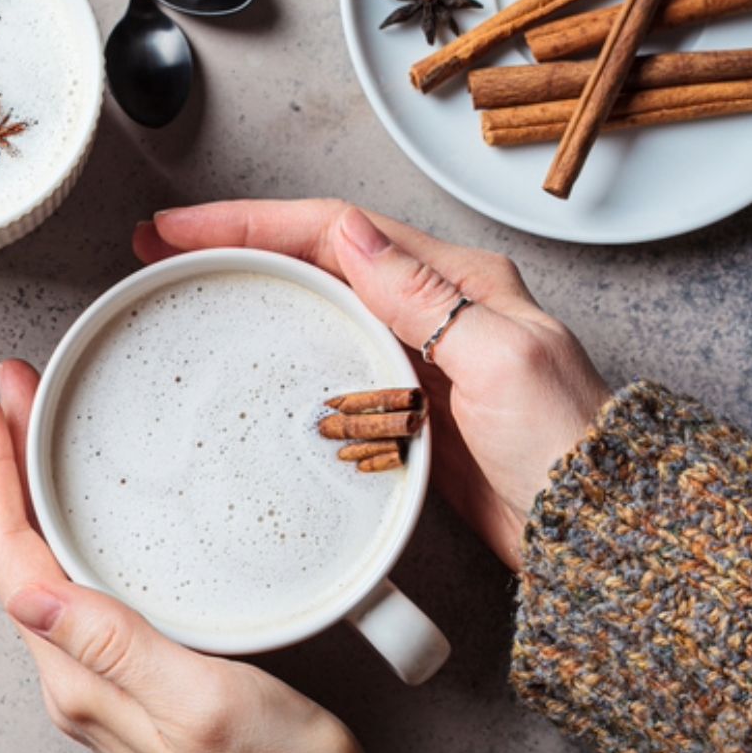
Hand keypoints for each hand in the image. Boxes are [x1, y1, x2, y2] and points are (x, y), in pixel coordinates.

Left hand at [0, 361, 377, 752]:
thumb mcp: (203, 703)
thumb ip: (117, 649)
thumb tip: (30, 592)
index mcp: (81, 681)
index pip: (10, 560)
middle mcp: (77, 679)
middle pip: (14, 553)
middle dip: (0, 464)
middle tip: (6, 390)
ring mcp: (102, 677)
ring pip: (41, 562)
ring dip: (27, 488)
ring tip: (29, 424)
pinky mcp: (135, 671)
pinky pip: (78, 581)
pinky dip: (66, 522)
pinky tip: (81, 500)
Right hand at [134, 200, 610, 571]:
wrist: (588, 530)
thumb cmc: (563, 445)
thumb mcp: (500, 356)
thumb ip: (423, 295)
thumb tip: (350, 232)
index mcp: (457, 281)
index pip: (336, 230)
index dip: (251, 222)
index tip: (183, 230)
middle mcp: (434, 309)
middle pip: (316, 258)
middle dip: (237, 245)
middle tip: (163, 249)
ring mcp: (416, 358)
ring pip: (317, 305)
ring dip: (253, 291)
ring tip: (189, 289)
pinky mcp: (405, 408)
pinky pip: (330, 363)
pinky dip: (282, 351)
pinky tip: (250, 360)